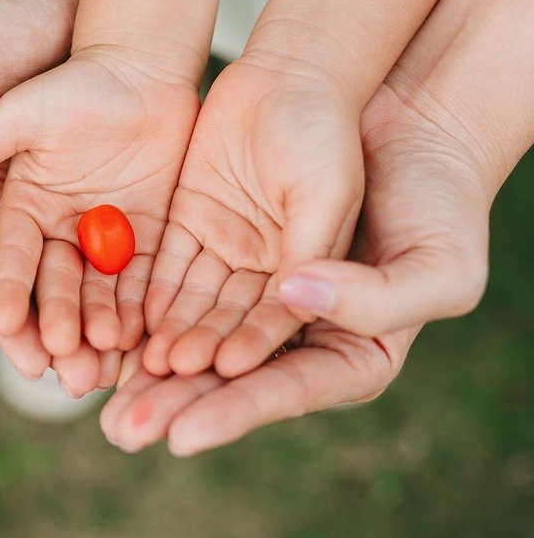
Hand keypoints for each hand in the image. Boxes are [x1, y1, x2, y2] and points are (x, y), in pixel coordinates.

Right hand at [0, 47, 199, 396]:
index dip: (6, 290)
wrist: (129, 43)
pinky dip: (144, 308)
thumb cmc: (40, 40)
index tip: (10, 324)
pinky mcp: (147, 226)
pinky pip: (145, 275)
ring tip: (103, 368)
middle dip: (55, 328)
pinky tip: (147, 340)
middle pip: (50, 287)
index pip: (2, 255)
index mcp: (5, 198)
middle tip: (62, 372)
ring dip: (98, 330)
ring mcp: (98, 227)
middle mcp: (48, 222)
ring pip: (97, 291)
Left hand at [99, 79, 494, 453]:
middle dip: (173, 400)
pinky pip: (170, 276)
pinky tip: (110, 326)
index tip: (184, 434)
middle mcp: (291, 319)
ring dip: (148, 358)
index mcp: (353, 343)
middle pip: (226, 370)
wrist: (384, 103)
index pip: (288, 387)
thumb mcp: (432, 256)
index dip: (235, 410)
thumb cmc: (434, 192)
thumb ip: (372, 297)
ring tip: (102, 387)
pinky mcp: (208, 233)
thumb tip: (293, 301)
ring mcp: (246, 275)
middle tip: (122, 430)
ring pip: (191, 325)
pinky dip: (142, 303)